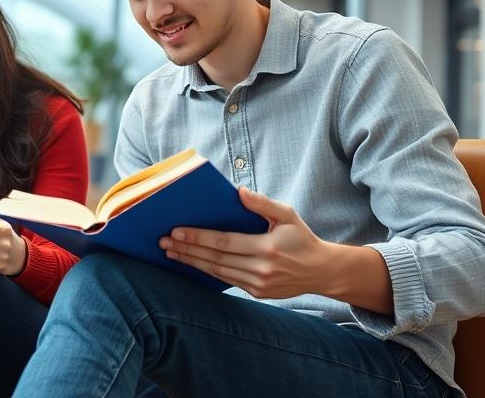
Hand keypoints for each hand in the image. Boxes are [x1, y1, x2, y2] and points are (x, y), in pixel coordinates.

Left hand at [158, 186, 336, 298]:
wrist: (321, 271)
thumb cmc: (301, 238)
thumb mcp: (288, 214)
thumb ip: (263, 203)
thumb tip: (239, 191)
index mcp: (268, 247)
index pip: (224, 242)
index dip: (198, 237)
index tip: (176, 231)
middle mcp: (262, 269)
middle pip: (216, 259)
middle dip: (187, 250)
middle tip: (163, 242)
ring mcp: (259, 284)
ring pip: (218, 272)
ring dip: (192, 262)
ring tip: (170, 253)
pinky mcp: (258, 293)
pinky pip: (227, 280)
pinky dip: (207, 272)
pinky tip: (192, 263)